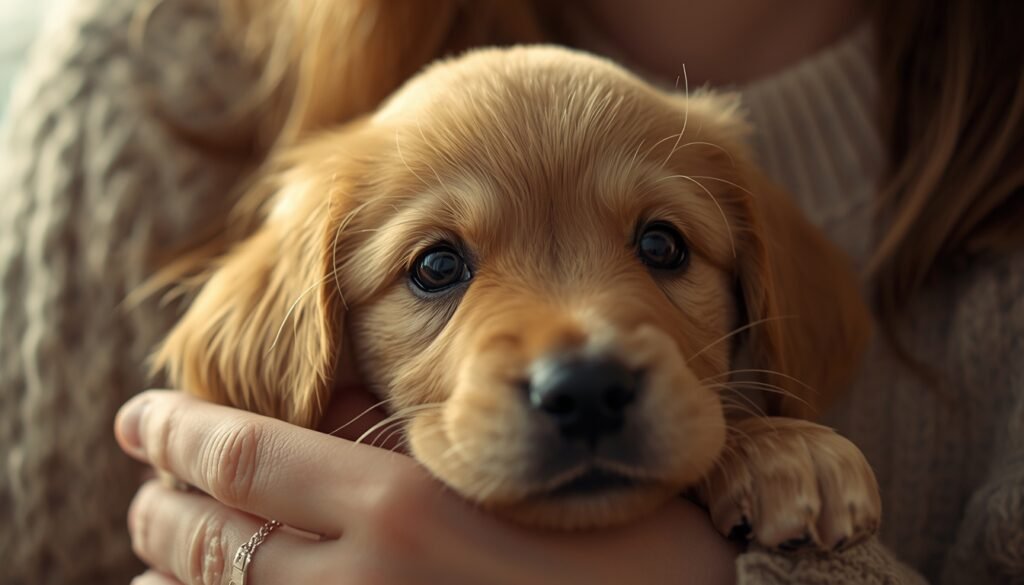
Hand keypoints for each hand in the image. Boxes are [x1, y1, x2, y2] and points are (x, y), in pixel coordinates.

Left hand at [116, 390, 737, 584]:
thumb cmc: (624, 548)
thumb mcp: (517, 469)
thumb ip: (415, 436)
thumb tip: (326, 411)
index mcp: (392, 511)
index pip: (240, 456)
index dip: (175, 431)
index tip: (140, 414)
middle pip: (208, 536)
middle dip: (162, 505)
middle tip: (143, 484)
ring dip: (171, 574)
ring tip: (153, 555)